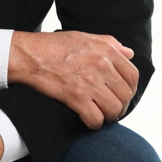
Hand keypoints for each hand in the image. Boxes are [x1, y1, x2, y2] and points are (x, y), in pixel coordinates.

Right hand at [8, 29, 138, 128]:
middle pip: (126, 95)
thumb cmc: (53, 46)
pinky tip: (87, 118)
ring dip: (108, 116)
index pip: (133, 76)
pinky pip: (96, 119)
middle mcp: (101, 65)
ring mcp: (89, 81)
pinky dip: (94, 124)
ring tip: (99, 114)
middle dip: (120, 106)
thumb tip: (129, 53)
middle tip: (109, 109)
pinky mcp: (75, 96)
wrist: (28, 54)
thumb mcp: (84, 37)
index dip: (129, 90)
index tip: (120, 95)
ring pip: (114, 110)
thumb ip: (110, 43)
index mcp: (106, 50)